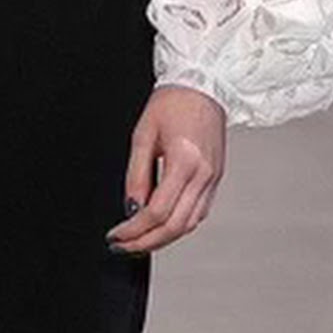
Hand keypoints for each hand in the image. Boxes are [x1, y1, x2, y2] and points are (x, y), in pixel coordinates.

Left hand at [105, 84, 225, 253]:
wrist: (203, 85)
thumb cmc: (173, 102)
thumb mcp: (143, 135)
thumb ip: (136, 176)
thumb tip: (131, 207)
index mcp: (185, 162)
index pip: (157, 212)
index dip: (134, 230)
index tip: (116, 235)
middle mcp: (203, 174)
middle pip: (175, 226)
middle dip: (146, 242)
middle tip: (124, 246)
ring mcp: (213, 178)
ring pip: (190, 224)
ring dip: (164, 238)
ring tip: (140, 241)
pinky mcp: (216, 178)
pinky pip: (199, 212)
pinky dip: (179, 225)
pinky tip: (162, 226)